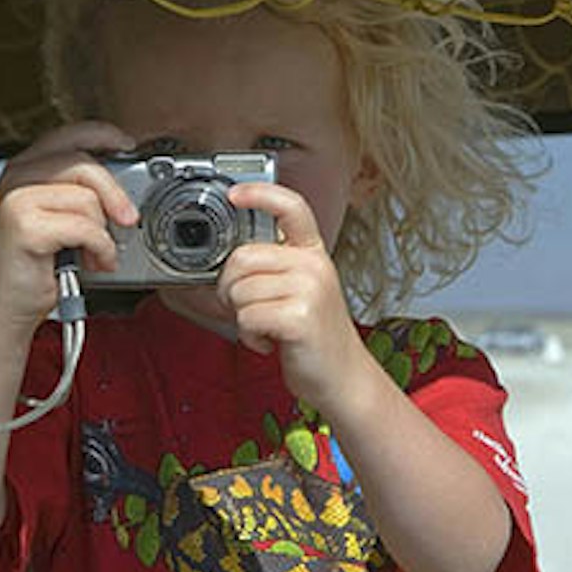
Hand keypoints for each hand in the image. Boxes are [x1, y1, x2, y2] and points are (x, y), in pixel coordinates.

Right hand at [0, 122, 139, 331]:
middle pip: (85, 164)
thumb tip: (127, 181)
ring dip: (104, 233)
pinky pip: (85, 228)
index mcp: (29, 165)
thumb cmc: (42, 260)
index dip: (105, 136)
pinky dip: (100, 248)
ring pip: (87, 199)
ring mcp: (17, 198)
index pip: (72, 134)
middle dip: (115, 195)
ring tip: (96, 251)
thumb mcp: (67, 215)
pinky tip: (93, 261)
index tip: (128, 146)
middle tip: (127, 220)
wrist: (10, 301)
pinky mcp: (24, 225)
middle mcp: (18, 175)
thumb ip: (86, 190)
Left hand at [215, 182, 368, 409]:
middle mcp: (314, 266)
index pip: (291, 207)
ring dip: (242, 317)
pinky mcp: (300, 317)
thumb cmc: (314, 336)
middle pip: (242, 257)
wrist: (343, 377)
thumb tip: (229, 262)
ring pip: (239, 291)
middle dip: (230, 288)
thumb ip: (274, 268)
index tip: (234, 193)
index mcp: (313, 253)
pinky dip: (249, 337)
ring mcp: (310, 290)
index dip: (260, 194)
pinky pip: (247, 317)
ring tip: (267, 328)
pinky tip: (270, 342)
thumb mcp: (302, 290)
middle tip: (248, 308)